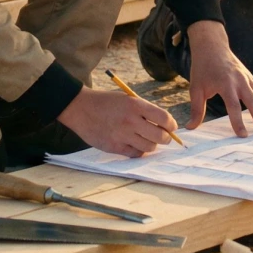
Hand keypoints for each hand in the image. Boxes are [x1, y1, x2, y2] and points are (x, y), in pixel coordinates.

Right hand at [57, 88, 175, 157]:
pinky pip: (136, 154)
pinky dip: (139, 150)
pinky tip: (135, 143)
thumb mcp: (127, 99)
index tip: (171, 127)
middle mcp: (130, 121)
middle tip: (164, 137)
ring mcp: (122, 135)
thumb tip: (165, 125)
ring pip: (150, 147)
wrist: (81, 109)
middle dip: (166, 138)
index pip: (164, 118)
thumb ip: (144, 110)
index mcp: (135, 105)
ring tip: (148, 139)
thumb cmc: (106, 102)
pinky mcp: (114, 147)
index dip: (171, 125)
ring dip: (152, 144)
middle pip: (160, 136)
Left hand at [185, 21, 252, 136]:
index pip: (233, 105)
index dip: (238, 121)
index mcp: (225, 83)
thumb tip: (190, 128)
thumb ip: (196, 109)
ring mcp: (248, 79)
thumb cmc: (202, 68)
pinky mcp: (252, 79)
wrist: (212, 45)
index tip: (243, 136)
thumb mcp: (195, 88)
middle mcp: (240, 81)